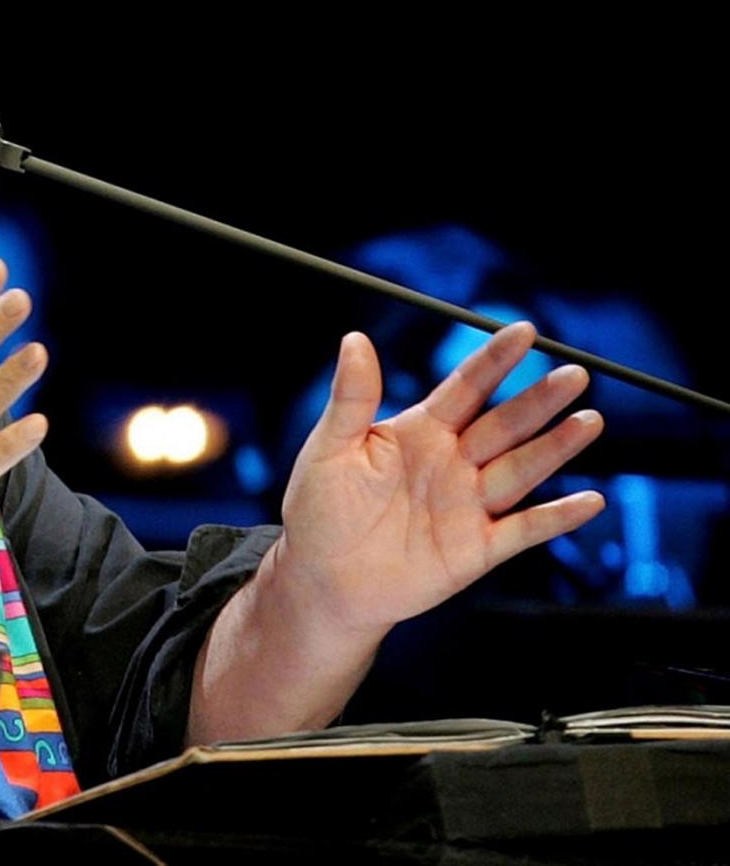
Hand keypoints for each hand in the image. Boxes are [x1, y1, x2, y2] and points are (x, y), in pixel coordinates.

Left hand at [275, 322, 605, 637]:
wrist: (321, 579)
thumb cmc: (319, 510)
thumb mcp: (330, 448)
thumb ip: (351, 397)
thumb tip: (354, 338)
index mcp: (420, 431)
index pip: (466, 387)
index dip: (495, 360)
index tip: (525, 331)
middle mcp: (453, 463)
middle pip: (504, 424)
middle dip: (540, 399)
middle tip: (575, 373)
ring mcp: (469, 505)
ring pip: (521, 470)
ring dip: (556, 448)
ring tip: (589, 421)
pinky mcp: (478, 549)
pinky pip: (524, 530)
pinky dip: (556, 518)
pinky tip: (589, 501)